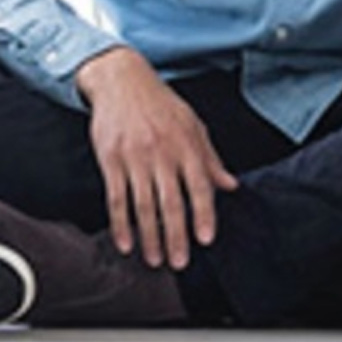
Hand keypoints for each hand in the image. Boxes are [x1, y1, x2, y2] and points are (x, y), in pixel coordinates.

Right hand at [75, 46, 237, 269]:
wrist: (121, 78)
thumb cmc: (160, 104)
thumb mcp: (192, 124)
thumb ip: (210, 159)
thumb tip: (231, 185)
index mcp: (186, 144)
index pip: (199, 185)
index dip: (204, 214)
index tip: (205, 239)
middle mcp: (162, 151)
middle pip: (171, 202)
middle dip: (176, 236)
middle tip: (179, 263)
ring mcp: (135, 156)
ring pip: (143, 205)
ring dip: (149, 237)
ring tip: (154, 260)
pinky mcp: (110, 158)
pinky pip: (116, 198)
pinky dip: (120, 224)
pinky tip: (126, 243)